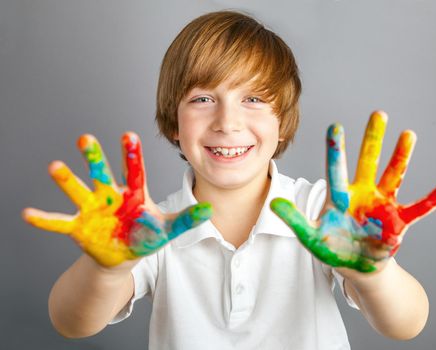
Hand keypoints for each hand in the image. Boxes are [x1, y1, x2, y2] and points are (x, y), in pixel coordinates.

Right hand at [22, 132, 211, 266]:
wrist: (125, 254)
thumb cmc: (146, 234)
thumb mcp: (167, 228)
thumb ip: (186, 219)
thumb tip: (210, 209)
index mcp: (133, 193)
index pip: (133, 170)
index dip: (131, 154)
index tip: (128, 135)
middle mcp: (110, 195)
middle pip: (101, 172)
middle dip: (94, 157)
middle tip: (86, 138)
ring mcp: (93, 210)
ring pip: (78, 191)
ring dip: (66, 180)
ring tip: (54, 166)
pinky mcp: (79, 227)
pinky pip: (59, 222)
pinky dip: (44, 220)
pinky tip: (27, 214)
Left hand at [271, 111, 435, 272]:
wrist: (356, 266)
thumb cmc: (333, 248)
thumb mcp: (311, 236)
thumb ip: (295, 220)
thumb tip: (273, 203)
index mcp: (340, 197)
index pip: (337, 169)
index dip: (337, 149)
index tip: (335, 126)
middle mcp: (362, 195)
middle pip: (368, 163)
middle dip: (373, 140)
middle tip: (378, 114)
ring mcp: (382, 206)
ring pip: (393, 176)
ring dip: (401, 157)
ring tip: (409, 135)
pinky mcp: (398, 222)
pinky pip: (418, 209)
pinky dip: (432, 200)